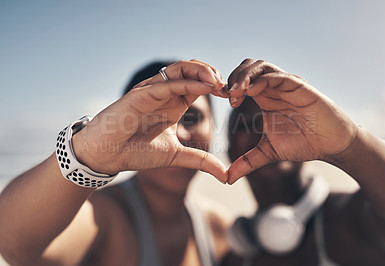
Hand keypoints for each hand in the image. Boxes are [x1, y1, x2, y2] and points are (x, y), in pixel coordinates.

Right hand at [72, 60, 227, 181]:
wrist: (106, 155)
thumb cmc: (136, 152)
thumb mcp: (177, 156)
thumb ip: (202, 161)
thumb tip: (226, 176)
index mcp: (174, 104)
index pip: (199, 85)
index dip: (217, 87)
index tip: (234, 97)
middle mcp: (164, 93)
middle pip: (192, 70)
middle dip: (213, 74)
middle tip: (230, 88)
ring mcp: (152, 91)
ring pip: (179, 69)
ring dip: (202, 71)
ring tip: (219, 82)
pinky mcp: (140, 94)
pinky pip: (166, 84)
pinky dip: (187, 82)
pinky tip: (205, 87)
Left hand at [227, 59, 357, 183]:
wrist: (331, 145)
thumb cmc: (303, 143)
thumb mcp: (268, 152)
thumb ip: (247, 162)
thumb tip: (227, 179)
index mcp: (264, 98)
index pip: (241, 81)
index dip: (228, 87)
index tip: (220, 100)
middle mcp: (274, 88)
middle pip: (248, 67)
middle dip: (233, 77)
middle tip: (226, 95)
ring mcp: (286, 85)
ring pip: (261, 67)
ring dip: (244, 76)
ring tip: (234, 92)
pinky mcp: (300, 87)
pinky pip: (279, 77)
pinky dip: (263, 81)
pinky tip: (251, 92)